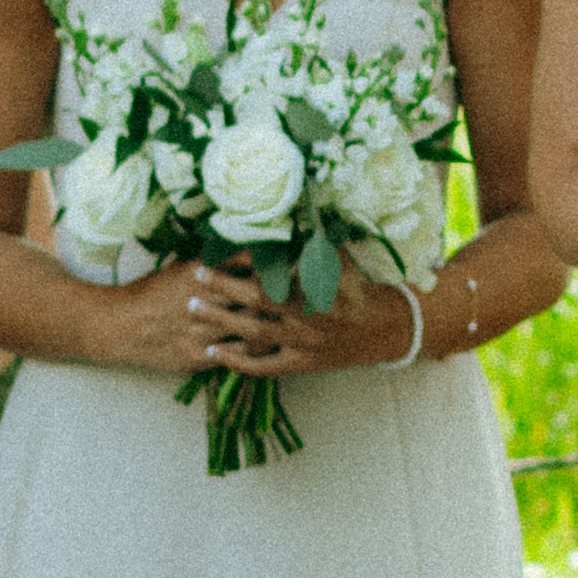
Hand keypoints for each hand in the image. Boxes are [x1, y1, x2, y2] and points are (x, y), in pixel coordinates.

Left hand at [169, 262, 416, 383]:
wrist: (385, 330)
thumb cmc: (359, 289)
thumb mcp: (341, 260)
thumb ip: (313, 241)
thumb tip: (293, 210)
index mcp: (316, 286)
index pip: (273, 270)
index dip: (244, 259)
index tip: (221, 250)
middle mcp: (306, 315)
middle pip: (256, 300)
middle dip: (223, 286)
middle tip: (197, 275)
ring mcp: (302, 342)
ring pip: (254, 333)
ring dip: (221, 320)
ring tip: (192, 308)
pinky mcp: (301, 363)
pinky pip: (264, 366)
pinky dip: (237, 362)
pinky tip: (212, 354)